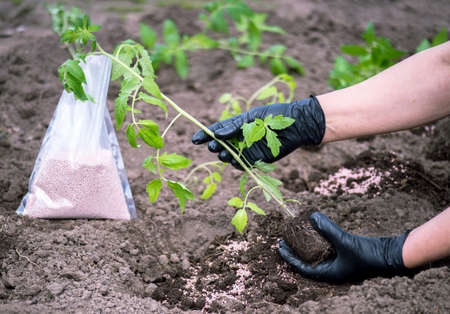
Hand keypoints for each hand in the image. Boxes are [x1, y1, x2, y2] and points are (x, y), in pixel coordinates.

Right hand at [191, 96, 325, 168]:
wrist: (297, 126)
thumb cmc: (275, 116)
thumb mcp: (253, 117)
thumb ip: (235, 126)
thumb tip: (217, 134)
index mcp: (238, 124)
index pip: (217, 130)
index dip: (205, 135)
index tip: (194, 139)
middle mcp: (241, 138)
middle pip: (221, 144)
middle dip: (215, 146)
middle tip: (213, 147)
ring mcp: (248, 149)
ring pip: (230, 156)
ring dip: (225, 156)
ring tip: (223, 154)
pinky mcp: (257, 159)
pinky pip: (243, 164)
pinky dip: (237, 164)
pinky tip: (235, 160)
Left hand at [279, 212, 410, 282]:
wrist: (390, 254)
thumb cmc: (368, 254)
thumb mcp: (344, 241)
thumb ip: (328, 229)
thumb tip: (312, 216)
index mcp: (330, 273)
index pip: (303, 268)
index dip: (290, 259)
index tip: (279, 247)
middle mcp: (333, 269)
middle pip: (308, 262)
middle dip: (295, 252)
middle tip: (283, 240)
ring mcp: (339, 262)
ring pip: (317, 255)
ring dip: (306, 246)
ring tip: (296, 234)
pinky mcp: (345, 254)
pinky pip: (326, 249)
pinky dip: (319, 241)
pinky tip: (314, 231)